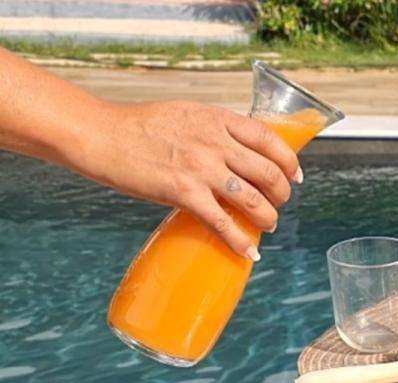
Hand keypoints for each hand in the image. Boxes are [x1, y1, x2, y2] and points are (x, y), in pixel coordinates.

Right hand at [76, 100, 300, 259]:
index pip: (270, 139)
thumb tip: (236, 151)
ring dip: (267, 217)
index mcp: (218, 119)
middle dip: (281, 193)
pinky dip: (240, 241)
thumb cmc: (140, 126)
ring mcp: (201, 168)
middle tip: (278, 204)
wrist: (102, 135)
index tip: (295, 175)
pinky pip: (222, 223)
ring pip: (253, 199)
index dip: (289, 161)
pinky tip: (249, 253)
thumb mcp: (187, 114)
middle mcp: (215, 142)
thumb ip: (214, 130)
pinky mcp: (183, 193)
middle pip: (268, 172)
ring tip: (267, 225)